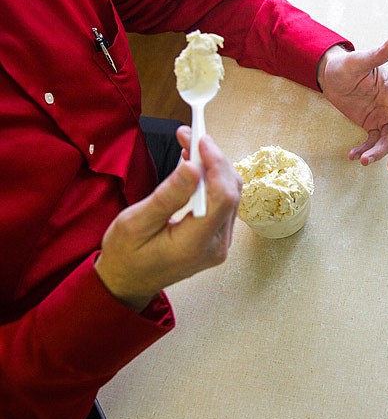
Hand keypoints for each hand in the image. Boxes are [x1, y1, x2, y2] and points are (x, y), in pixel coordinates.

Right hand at [95, 127, 241, 311]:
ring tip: (189, 146)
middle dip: (213, 159)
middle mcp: (216, 245)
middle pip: (230, 192)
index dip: (215, 164)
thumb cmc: (126, 254)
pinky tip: (195, 166)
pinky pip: (223, 202)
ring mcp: (220, 243)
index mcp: (196, 245)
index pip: (222, 198)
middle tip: (189, 136)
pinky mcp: (217, 237)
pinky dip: (212, 180)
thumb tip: (193, 167)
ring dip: (213, 167)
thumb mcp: (136, 223)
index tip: (200, 140)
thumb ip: (169, 195)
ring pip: (230, 194)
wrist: (127, 282)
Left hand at [317, 38, 387, 171]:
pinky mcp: (372, 125)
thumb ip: (376, 55)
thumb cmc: (345, 65)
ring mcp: (383, 117)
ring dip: (378, 153)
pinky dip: (365, 150)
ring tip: (363, 160)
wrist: (331, 75)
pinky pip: (372, 142)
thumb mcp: (358, 61)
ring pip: (387, 141)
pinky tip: (353, 156)